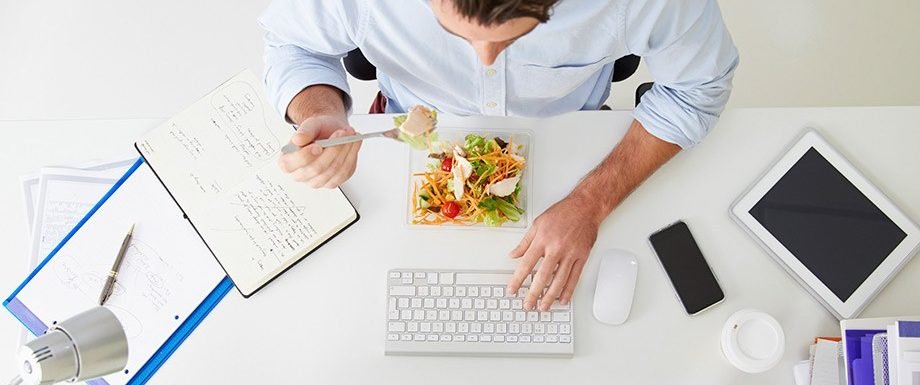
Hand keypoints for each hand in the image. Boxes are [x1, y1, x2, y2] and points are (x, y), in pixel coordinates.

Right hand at [278, 115, 360, 187]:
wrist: (329, 132)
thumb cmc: (317, 131)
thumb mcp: (309, 125)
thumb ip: (304, 131)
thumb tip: (298, 139)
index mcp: (287, 162)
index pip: (291, 165)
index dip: (305, 156)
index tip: (317, 146)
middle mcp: (301, 175)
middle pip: (317, 169)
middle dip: (333, 149)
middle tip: (341, 133)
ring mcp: (317, 181)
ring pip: (333, 171)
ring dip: (345, 151)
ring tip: (350, 135)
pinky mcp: (333, 182)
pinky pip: (344, 173)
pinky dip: (351, 156)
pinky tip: (353, 144)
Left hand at [507, 194, 601, 310]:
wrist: (585, 207)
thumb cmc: (562, 213)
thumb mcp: (538, 223)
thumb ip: (525, 242)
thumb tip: (513, 255)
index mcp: (542, 240)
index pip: (526, 264)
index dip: (518, 279)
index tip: (512, 290)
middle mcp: (556, 248)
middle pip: (543, 276)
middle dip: (533, 294)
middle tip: (528, 305)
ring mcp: (570, 254)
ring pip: (559, 280)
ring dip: (550, 296)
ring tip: (544, 307)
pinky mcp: (582, 257)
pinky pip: (575, 277)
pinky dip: (568, 290)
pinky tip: (563, 299)